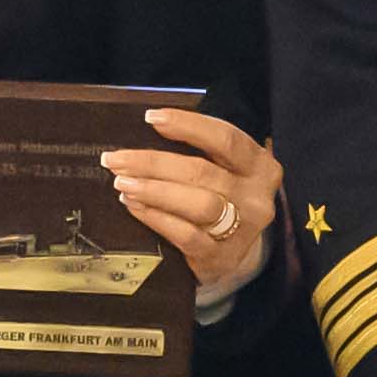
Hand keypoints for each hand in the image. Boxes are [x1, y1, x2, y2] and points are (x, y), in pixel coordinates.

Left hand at [101, 107, 278, 304]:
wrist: (235, 253)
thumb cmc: (221, 198)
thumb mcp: (224, 169)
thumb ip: (199, 149)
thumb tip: (150, 128)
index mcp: (259, 166)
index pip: (226, 139)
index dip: (188, 126)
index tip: (151, 118)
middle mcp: (257, 197)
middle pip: (202, 172)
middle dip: (153, 163)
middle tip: (117, 159)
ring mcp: (243, 230)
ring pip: (198, 204)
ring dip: (154, 190)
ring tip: (122, 182)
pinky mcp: (222, 257)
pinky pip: (186, 235)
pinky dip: (157, 218)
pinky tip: (134, 207)